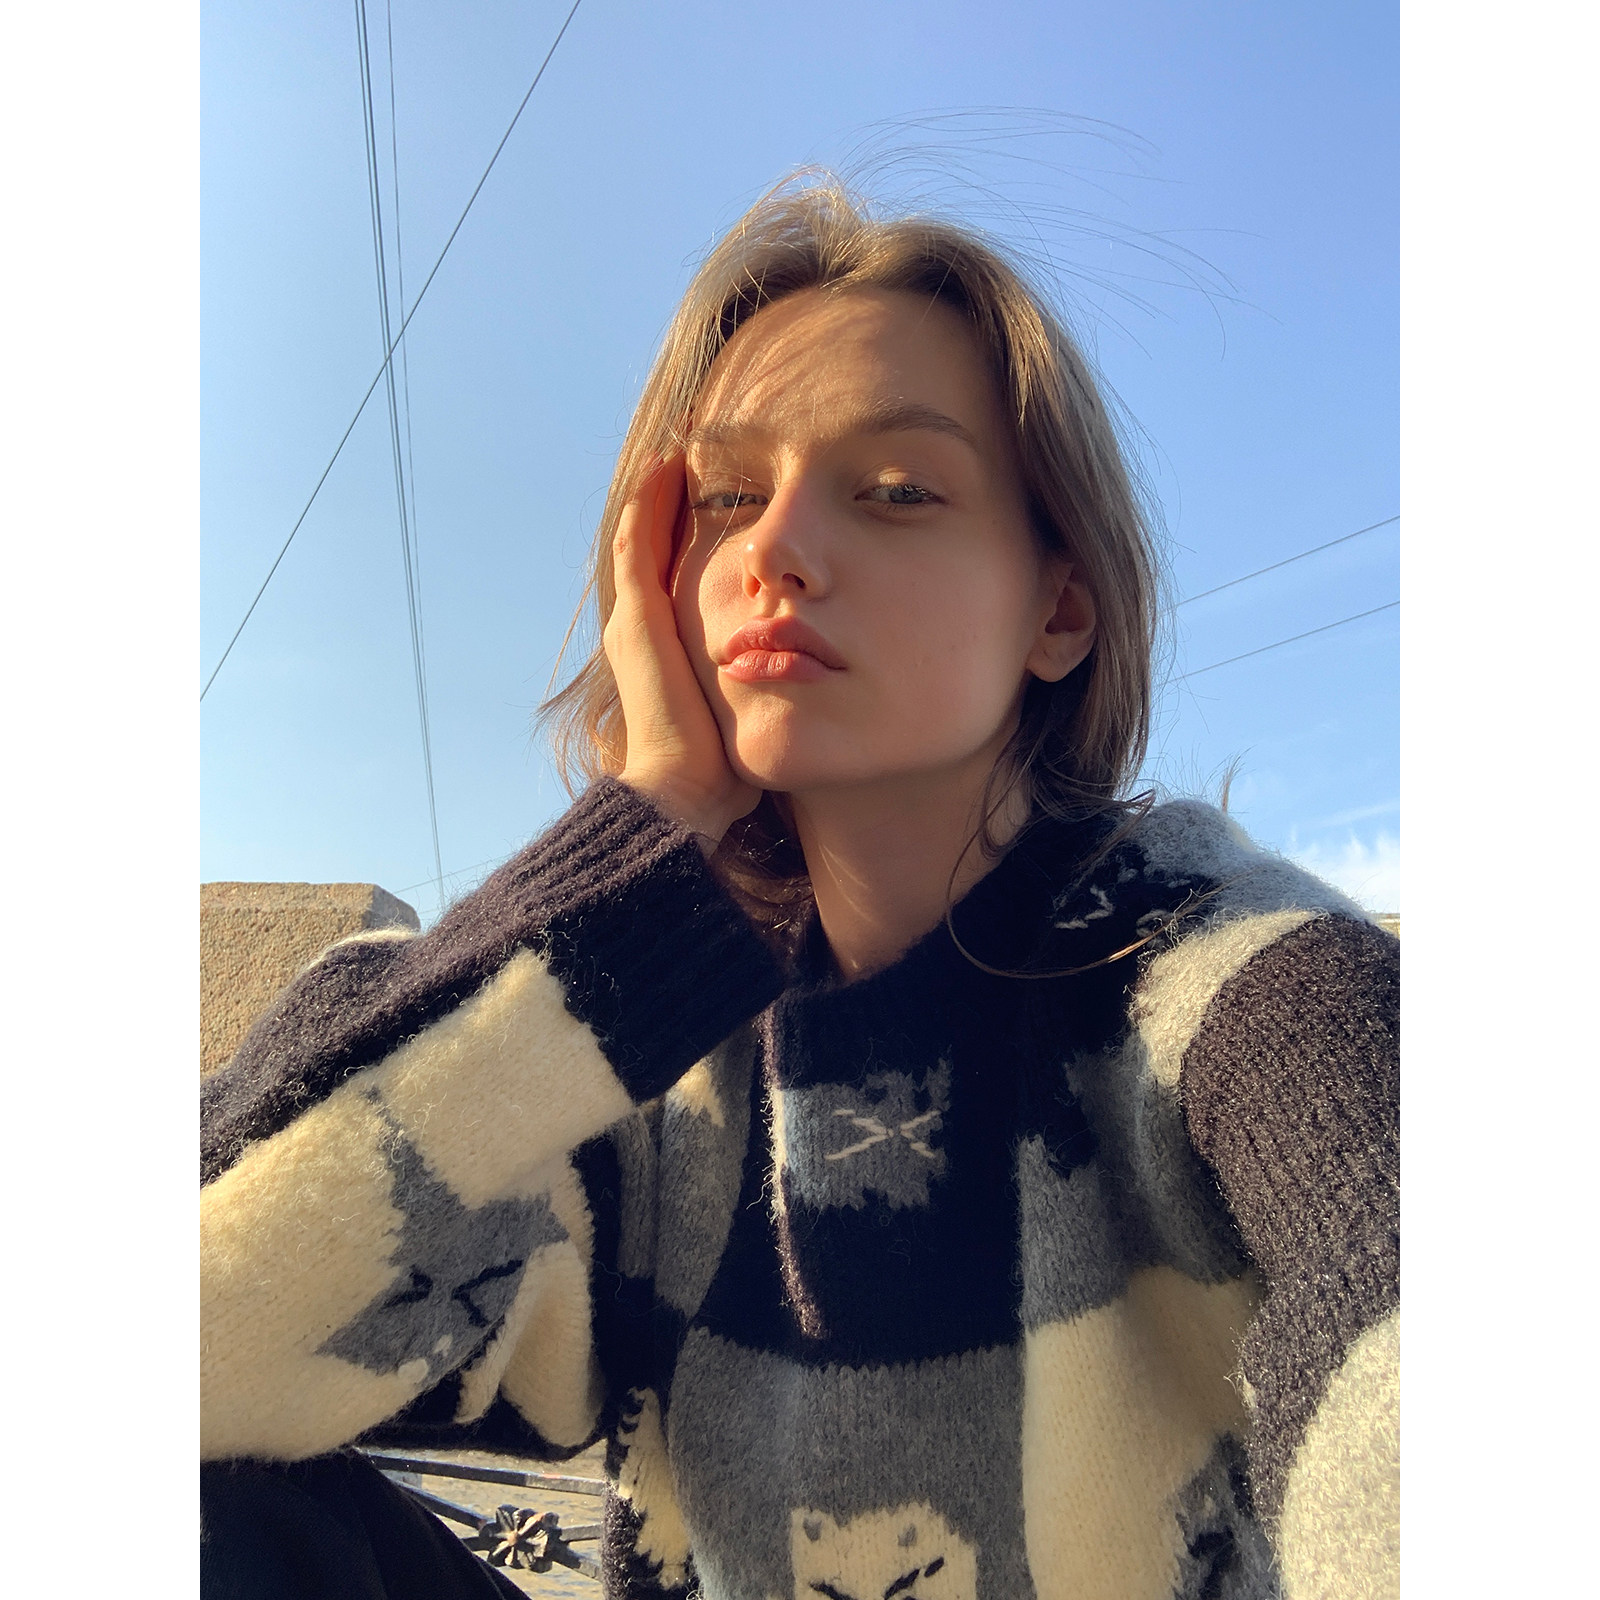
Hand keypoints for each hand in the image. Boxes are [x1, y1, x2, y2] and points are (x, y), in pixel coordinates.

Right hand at [604, 456, 760, 848]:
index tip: (729, 499)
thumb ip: (769, 687)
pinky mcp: (638, 619)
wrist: (683, 796)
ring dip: (660, 491)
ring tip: (683, 448)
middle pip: (656, 548)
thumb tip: (812, 674)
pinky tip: (669, 466)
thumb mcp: (752, 712)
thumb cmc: (723, 771)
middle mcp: (643, 628)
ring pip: (642, 536)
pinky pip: (639, 543)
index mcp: (669, 649)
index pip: (677, 575)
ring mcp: (635, 621)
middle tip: (697, 456)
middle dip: (676, 504)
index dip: (697, 536)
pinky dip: (652, 503)